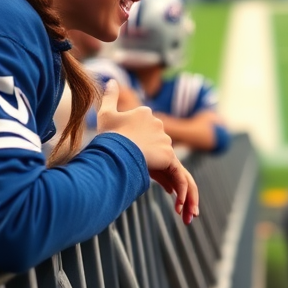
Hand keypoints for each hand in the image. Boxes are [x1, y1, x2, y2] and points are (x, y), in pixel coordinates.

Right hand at [98, 80, 198, 223]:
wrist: (115, 148)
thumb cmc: (108, 134)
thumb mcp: (106, 114)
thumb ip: (110, 96)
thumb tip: (112, 80)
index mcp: (145, 115)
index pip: (147, 133)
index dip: (143, 148)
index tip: (141, 162)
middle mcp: (158, 126)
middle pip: (158, 150)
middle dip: (157, 169)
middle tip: (157, 188)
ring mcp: (165, 141)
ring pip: (169, 164)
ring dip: (173, 186)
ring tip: (179, 207)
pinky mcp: (169, 156)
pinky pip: (178, 175)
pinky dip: (181, 191)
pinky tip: (179, 207)